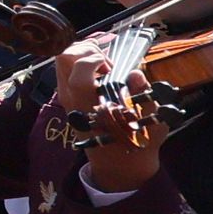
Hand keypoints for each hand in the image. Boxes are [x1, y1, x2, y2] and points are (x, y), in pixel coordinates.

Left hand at [56, 40, 166, 191]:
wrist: (119, 163)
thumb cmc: (137, 140)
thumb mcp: (150, 119)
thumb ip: (142, 94)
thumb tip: (135, 74)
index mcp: (89, 102)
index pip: (78, 68)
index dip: (96, 58)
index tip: (113, 66)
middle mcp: (71, 97)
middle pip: (63, 57)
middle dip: (87, 50)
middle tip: (107, 63)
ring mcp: (66, 97)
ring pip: (62, 61)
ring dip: (83, 54)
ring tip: (104, 65)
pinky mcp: (67, 97)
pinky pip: (66, 70)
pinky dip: (81, 62)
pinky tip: (100, 71)